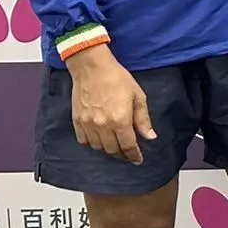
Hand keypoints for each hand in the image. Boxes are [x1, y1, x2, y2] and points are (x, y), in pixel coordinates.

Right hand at [65, 44, 155, 164]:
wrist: (92, 68)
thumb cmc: (117, 79)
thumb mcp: (138, 96)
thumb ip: (143, 119)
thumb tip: (150, 136)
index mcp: (120, 120)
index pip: (128, 146)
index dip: (134, 155)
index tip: (138, 159)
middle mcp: (102, 125)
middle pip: (113, 150)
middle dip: (122, 154)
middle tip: (128, 153)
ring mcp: (88, 124)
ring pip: (98, 147)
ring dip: (108, 149)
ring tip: (115, 145)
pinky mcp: (77, 120)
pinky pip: (84, 140)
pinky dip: (92, 143)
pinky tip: (99, 139)